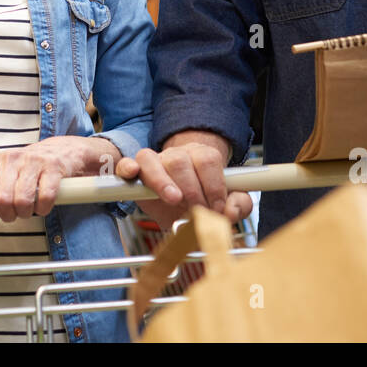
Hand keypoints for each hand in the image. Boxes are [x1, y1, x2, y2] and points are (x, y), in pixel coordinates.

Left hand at [0, 136, 99, 222]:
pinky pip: (45, 197)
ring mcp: (34, 161)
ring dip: (25, 213)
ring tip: (28, 211)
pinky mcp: (53, 167)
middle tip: (13, 215)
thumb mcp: (4, 173)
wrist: (60, 151)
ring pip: (22, 200)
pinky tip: (43, 206)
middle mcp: (12, 158)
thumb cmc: (27, 169)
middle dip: (8, 215)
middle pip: (2, 199)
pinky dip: (43, 209)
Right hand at [115, 130, 252, 225]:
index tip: (217, 208)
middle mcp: (177, 155)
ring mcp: (154, 161)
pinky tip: (132, 175)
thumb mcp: (225, 204)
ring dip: (163, 182)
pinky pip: (127, 163)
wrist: (179, 204)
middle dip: (192, 189)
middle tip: (197, 210)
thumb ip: (238, 205)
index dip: (214, 185)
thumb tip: (231, 211)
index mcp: (202, 156)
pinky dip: (127, 168)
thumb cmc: (202, 201)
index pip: (208, 160)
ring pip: (153, 159)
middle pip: (181, 160)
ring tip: (174, 199)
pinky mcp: (135, 173)